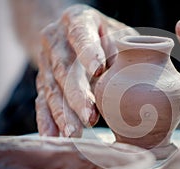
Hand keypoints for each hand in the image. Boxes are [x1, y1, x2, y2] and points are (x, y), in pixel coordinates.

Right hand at [36, 4, 137, 136]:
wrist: (68, 31)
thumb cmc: (102, 35)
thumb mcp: (116, 33)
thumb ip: (123, 51)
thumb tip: (137, 78)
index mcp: (77, 21)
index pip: (81, 35)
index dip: (88, 52)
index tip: (98, 70)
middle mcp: (56, 41)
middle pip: (64, 69)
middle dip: (77, 96)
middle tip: (90, 118)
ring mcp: (46, 63)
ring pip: (52, 90)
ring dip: (62, 114)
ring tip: (73, 134)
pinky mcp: (42, 82)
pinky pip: (41, 102)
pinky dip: (47, 121)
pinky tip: (53, 137)